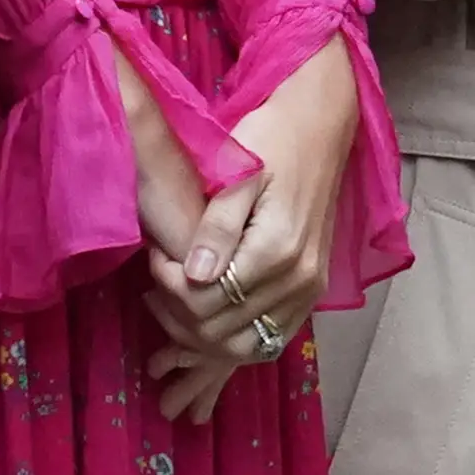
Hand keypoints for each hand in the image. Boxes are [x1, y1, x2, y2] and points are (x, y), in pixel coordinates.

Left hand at [143, 39, 355, 377]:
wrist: (320, 128)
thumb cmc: (272, 138)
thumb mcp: (238, 170)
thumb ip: (217, 225)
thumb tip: (195, 276)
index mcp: (278, 250)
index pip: (209, 301)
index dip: (170, 287)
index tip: (154, 255)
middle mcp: (299, 281)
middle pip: (223, 331)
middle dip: (178, 312)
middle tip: (156, 276)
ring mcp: (308, 291)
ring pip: (245, 347)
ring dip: (202, 335)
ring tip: (173, 300)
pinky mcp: (311, 292)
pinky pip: (268, 340)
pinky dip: (233, 338)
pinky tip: (207, 313)